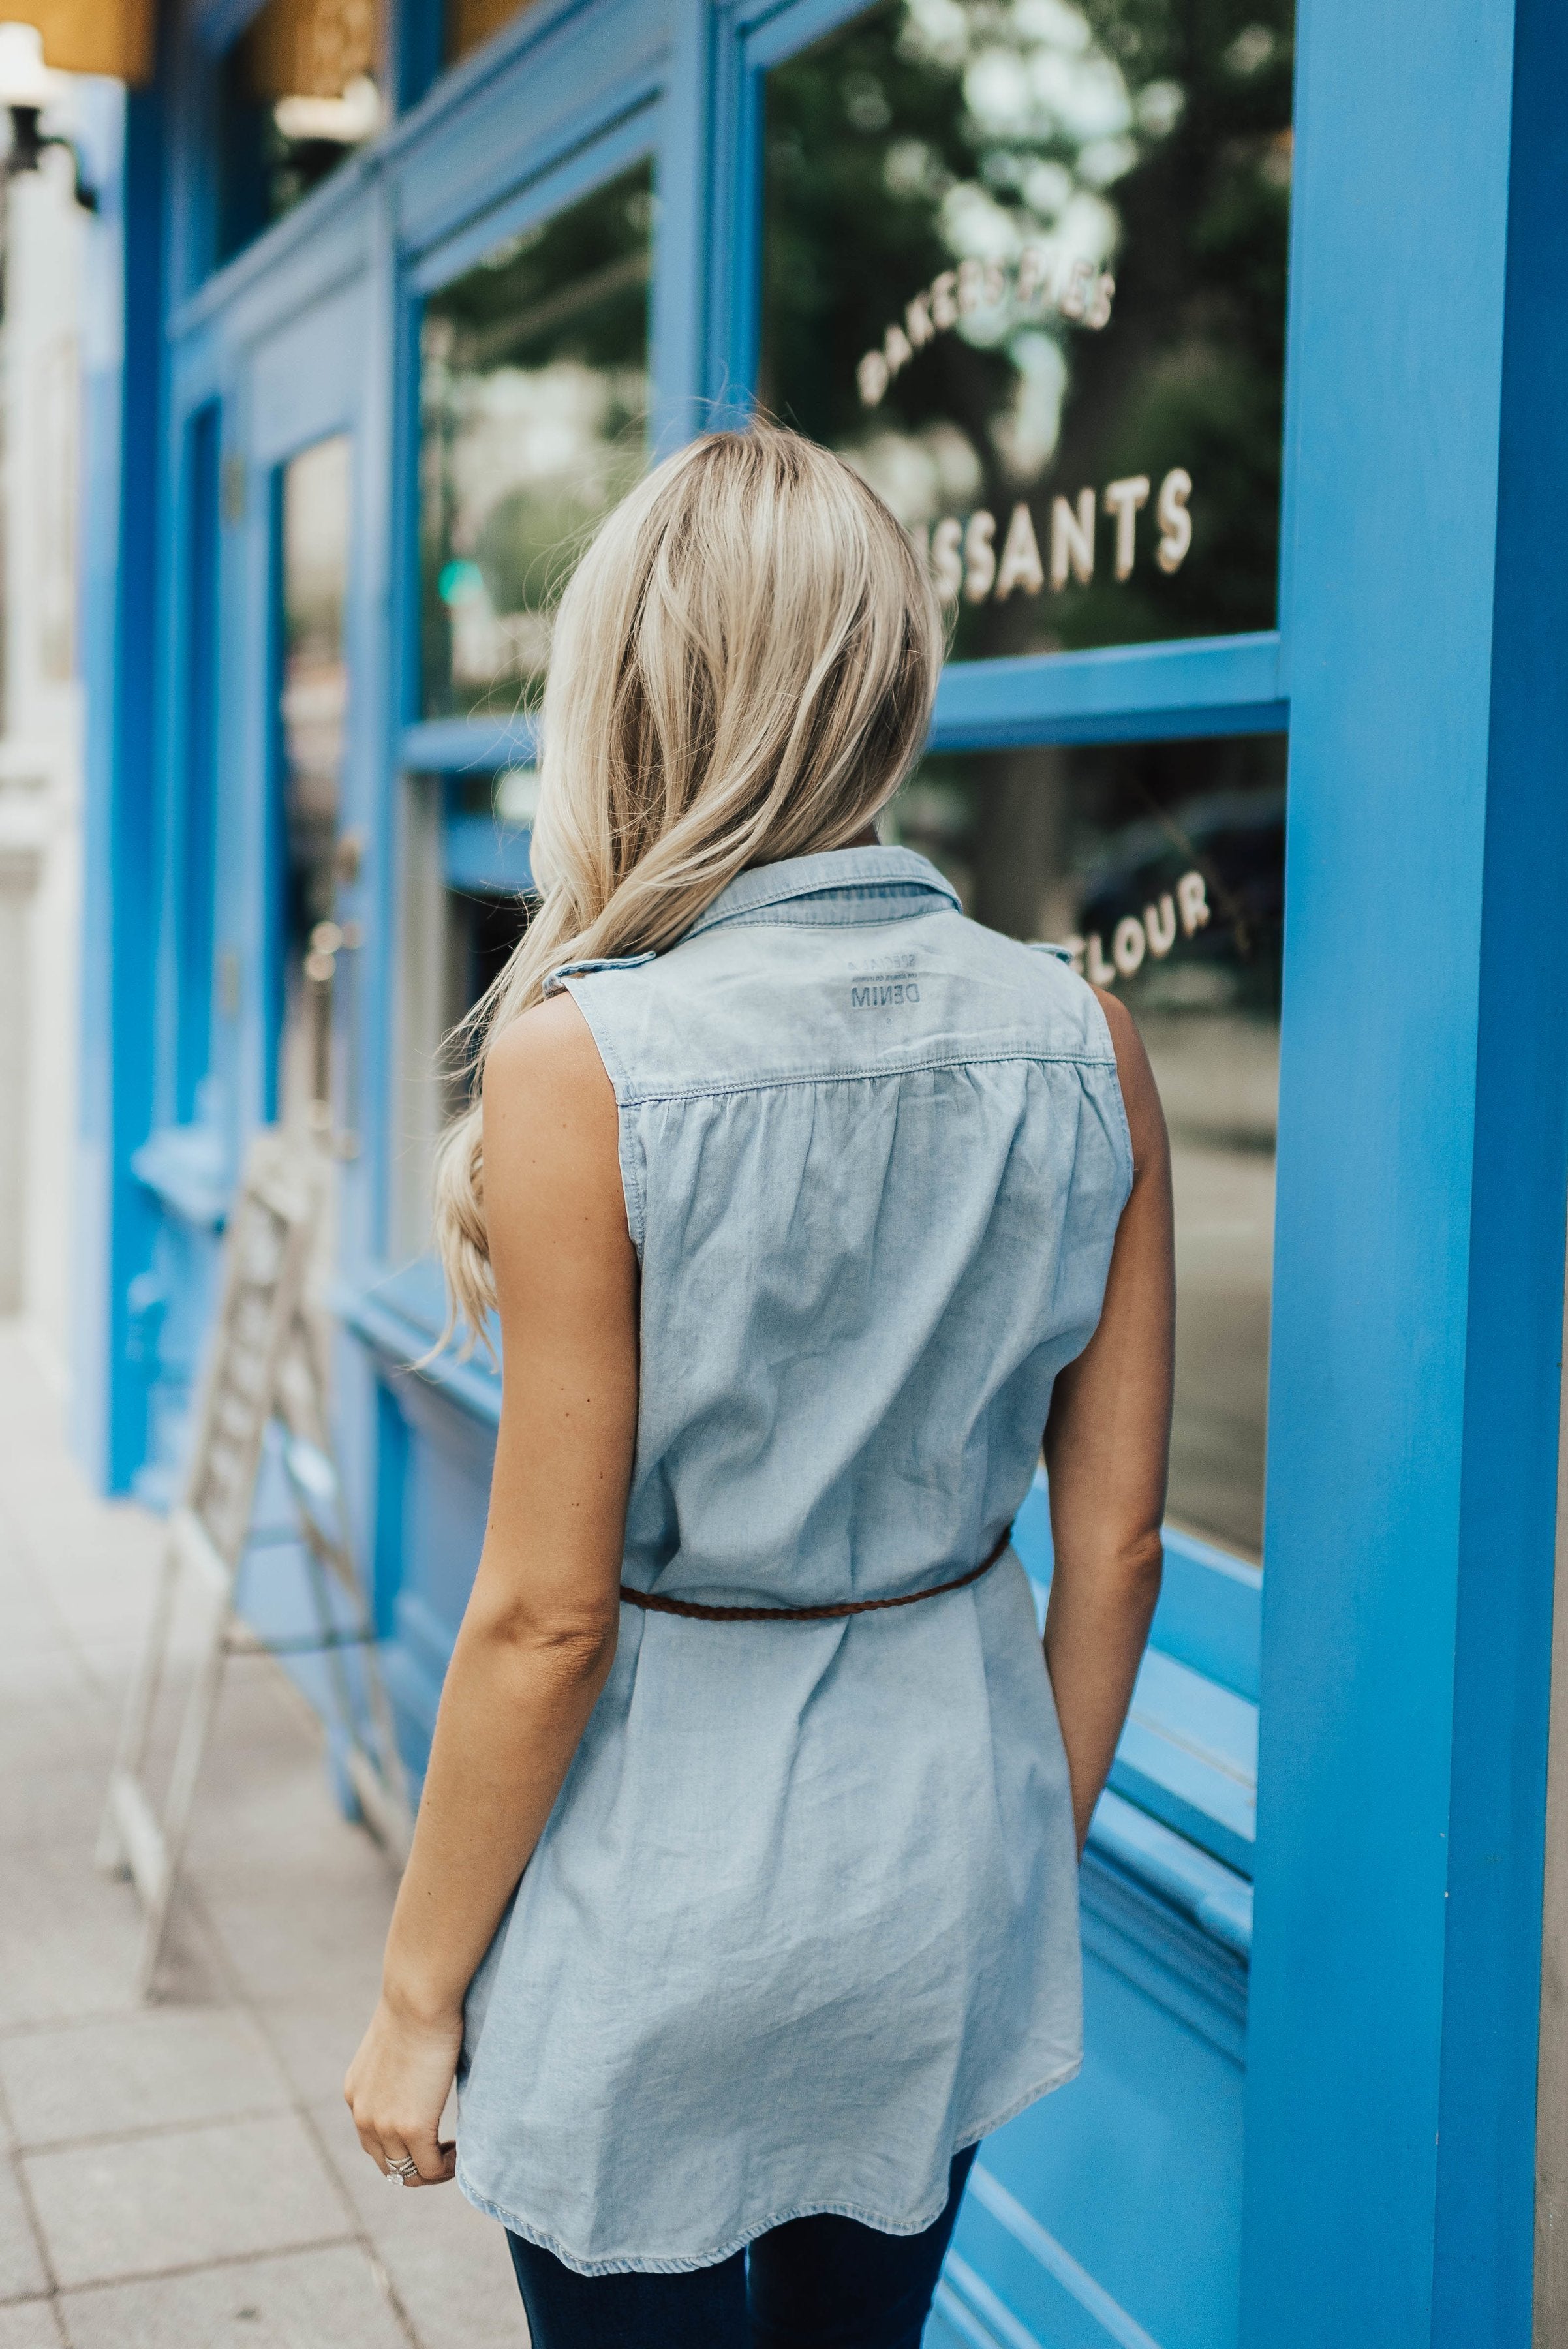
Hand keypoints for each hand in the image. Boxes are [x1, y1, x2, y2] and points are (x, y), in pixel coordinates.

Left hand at [344, 1994, 462, 2187]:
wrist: (417, 1998)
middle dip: (416, 2164)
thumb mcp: (395, 2044)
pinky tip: (459, 2150)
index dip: (403, 2145)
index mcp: (357, 2095)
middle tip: (444, 2151)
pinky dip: (446, 2167)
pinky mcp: (411, 2128)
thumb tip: (421, 2076)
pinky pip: (430, 2169)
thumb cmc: (416, 2006)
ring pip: (408, 2173)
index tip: (430, 2133)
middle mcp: (363, 2116)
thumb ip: (399, 2069)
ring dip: (432, 2169)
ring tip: (453, 2153)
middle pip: (387, 2164)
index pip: (373, 2140)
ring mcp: (385, 2125)